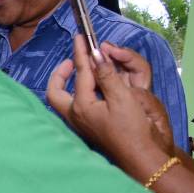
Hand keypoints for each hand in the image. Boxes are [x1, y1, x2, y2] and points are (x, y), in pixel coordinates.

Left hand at [48, 39, 176, 181]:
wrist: (138, 155)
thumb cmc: (131, 129)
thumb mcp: (122, 98)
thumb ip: (107, 76)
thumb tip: (96, 56)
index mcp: (81, 106)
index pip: (79, 74)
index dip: (81, 53)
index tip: (81, 38)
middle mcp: (75, 115)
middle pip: (54, 93)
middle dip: (59, 75)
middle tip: (71, 61)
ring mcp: (79, 123)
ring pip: (61, 101)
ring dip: (66, 84)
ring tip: (79, 71)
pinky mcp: (87, 127)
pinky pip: (73, 107)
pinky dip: (76, 93)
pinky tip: (90, 89)